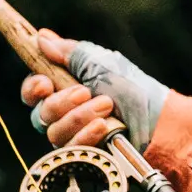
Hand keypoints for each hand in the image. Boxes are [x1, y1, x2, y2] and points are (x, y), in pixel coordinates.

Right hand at [18, 27, 174, 151]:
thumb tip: (42, 38)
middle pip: (40, 113)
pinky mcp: (85, 154)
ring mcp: (74, 135)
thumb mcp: (101, 63)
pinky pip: (71, 149)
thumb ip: (70, 53)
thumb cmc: (133, 89)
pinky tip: (102, 127)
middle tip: (86, 92)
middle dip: (61, 102)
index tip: (44, 84)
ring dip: (79, 116)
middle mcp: (65, 113)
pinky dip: (86, 135)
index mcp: (64, 88)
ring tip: (106, 106)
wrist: (159, 119)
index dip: (32, 88)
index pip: (33, 91)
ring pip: (54, 132)